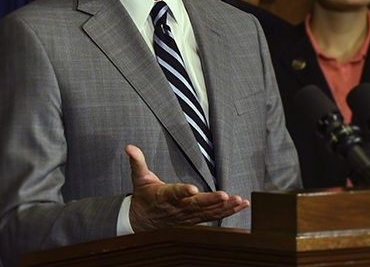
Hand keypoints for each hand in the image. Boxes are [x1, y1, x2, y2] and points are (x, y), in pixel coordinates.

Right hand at [125, 144, 249, 231]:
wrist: (142, 222)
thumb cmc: (144, 197)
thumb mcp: (139, 178)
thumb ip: (137, 162)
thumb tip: (129, 146)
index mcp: (164, 196)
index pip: (174, 193)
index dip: (183, 191)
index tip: (193, 189)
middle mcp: (178, 208)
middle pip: (196, 205)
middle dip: (211, 201)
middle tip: (226, 196)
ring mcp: (187, 216)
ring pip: (207, 213)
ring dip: (224, 208)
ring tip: (239, 201)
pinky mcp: (195, 219)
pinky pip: (213, 217)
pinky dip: (227, 212)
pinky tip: (240, 205)